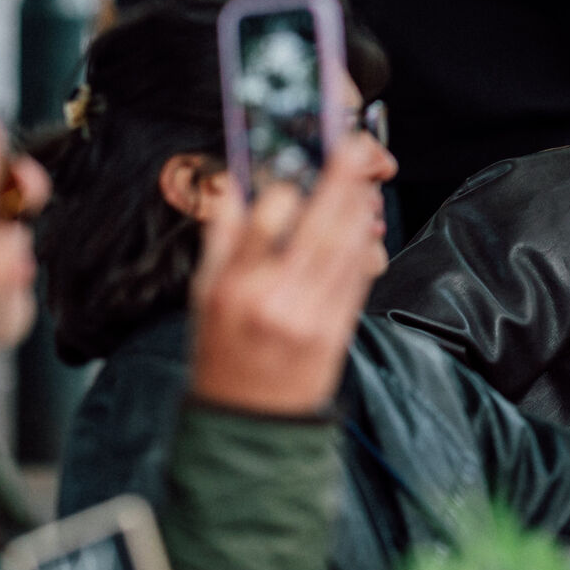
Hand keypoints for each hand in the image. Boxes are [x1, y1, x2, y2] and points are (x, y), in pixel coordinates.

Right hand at [186, 135, 395, 415]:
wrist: (247, 422)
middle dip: (340, 182)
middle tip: (355, 147)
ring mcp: (310, 317)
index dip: (287, 187)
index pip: (264, 221)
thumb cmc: (220, 352)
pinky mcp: (336, 333)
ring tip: (365, 177)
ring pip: (343, 250)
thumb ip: (220, 239)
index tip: (299, 161)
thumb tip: (233, 186)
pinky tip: (366, 223)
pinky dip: (363, 247)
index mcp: (234, 286)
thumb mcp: (203, 295)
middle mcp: (274, 299)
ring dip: (358, 209)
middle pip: (316, 227)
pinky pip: (356, 280)